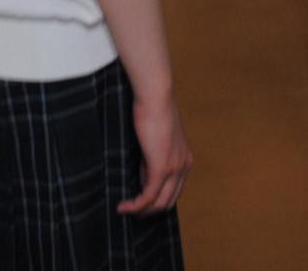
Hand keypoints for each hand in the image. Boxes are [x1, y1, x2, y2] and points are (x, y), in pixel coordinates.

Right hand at [120, 89, 191, 215]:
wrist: (156, 95)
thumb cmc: (152, 108)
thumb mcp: (155, 136)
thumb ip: (153, 155)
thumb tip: (142, 172)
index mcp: (185, 159)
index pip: (174, 190)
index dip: (157, 199)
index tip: (139, 199)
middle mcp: (184, 166)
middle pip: (169, 201)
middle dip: (150, 210)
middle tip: (131, 210)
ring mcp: (174, 168)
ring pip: (159, 203)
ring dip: (141, 211)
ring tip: (125, 210)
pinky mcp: (161, 167)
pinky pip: (149, 196)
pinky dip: (136, 205)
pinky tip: (123, 206)